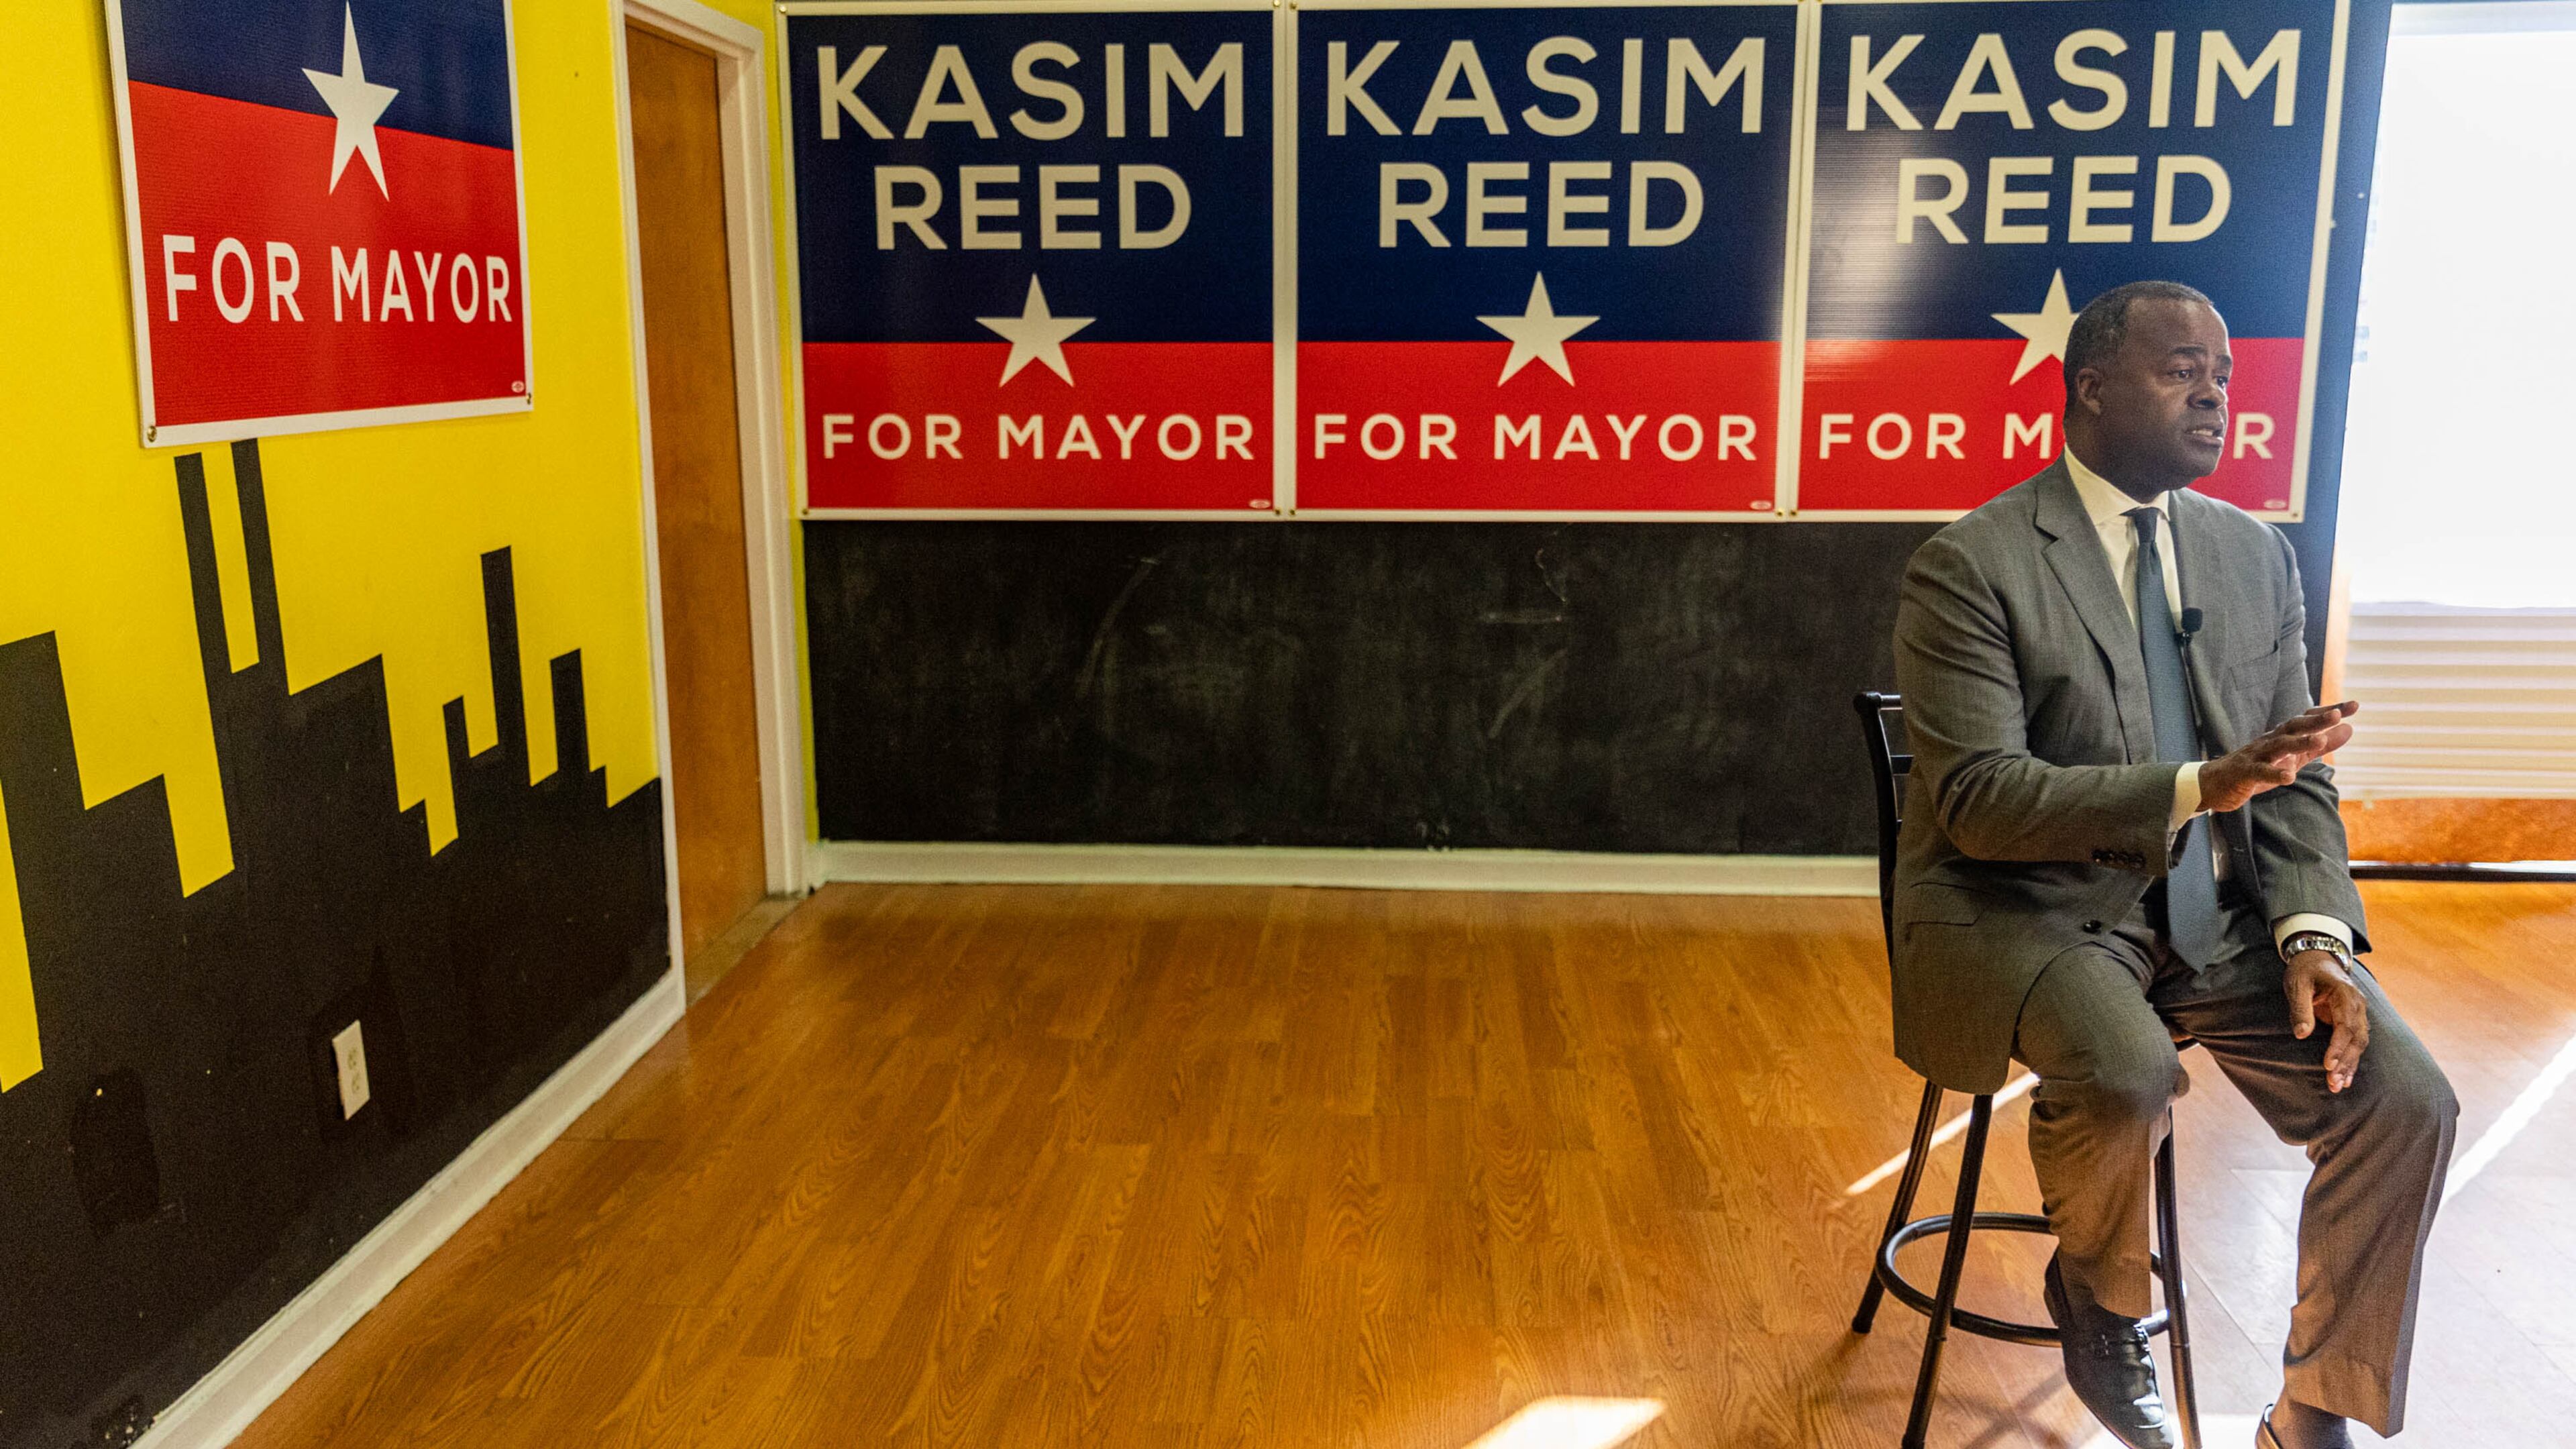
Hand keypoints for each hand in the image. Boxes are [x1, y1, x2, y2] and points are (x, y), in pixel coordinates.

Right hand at [2199, 701, 2358, 812]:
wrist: (2214, 784)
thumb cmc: (2256, 768)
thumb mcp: (2291, 757)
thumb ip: (2319, 745)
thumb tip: (2349, 729)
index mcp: (2282, 736)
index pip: (2307, 719)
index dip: (2329, 712)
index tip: (2355, 705)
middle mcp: (2270, 741)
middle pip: (2294, 726)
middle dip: (2315, 720)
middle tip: (2338, 714)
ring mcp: (2256, 756)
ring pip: (2279, 746)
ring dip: (2299, 743)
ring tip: (2319, 741)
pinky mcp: (2244, 773)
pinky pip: (2260, 772)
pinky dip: (2274, 773)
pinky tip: (2289, 777)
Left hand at [2285, 949, 2369, 1092]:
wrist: (2318, 958)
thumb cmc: (2305, 971)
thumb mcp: (2297, 984)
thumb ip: (2300, 1009)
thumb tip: (2301, 1035)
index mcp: (2346, 995)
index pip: (2346, 1026)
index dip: (2338, 1047)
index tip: (2328, 1065)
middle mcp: (2358, 1006)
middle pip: (2357, 1039)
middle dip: (2346, 1062)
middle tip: (2332, 1082)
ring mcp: (2359, 1014)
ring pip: (2359, 1044)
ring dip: (2350, 1066)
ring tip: (2338, 1086)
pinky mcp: (2354, 1021)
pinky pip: (2355, 1043)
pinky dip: (2351, 1061)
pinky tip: (2345, 1078)